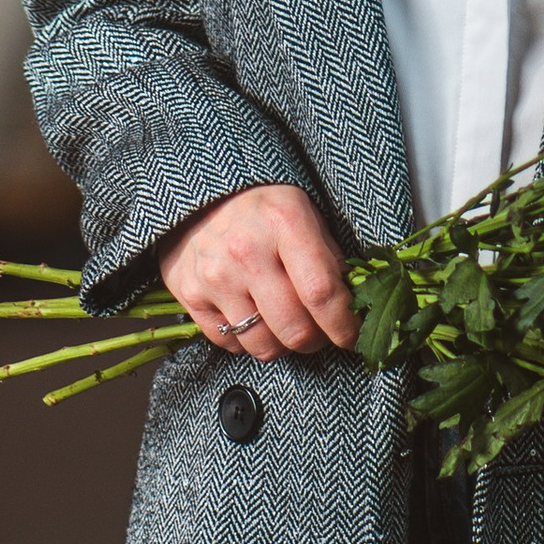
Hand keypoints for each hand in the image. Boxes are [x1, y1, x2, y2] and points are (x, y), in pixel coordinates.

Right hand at [159, 184, 357, 361]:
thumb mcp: (305, 214)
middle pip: (294, 328)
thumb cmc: (264, 209)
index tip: (352, 337)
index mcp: (284, 221)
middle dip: (316, 341)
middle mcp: (247, 250)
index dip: (343, 325)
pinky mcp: (190, 294)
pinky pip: (230, 344)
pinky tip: (253, 316)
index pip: (321, 292)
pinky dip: (247, 340)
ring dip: (282, 345)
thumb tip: (353, 307)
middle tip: (319, 333)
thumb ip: (330, 259)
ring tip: (286, 325)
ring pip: (263, 345)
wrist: (201, 197)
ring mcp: (215, 275)